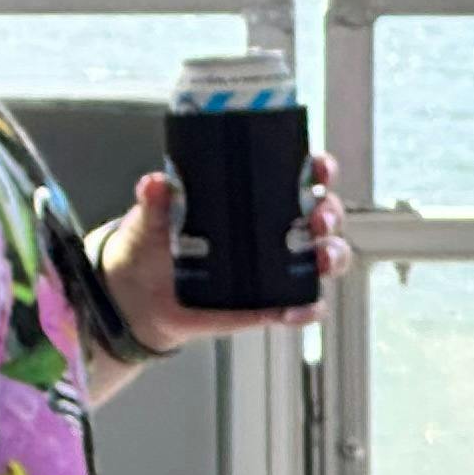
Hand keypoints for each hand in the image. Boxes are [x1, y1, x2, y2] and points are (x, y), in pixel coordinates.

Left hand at [96, 148, 351, 356]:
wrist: (141, 294)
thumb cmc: (155, 243)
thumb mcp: (152, 218)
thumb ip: (155, 201)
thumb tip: (155, 183)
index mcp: (254, 197)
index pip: (297, 175)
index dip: (317, 168)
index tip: (319, 166)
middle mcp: (276, 228)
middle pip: (322, 214)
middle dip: (330, 212)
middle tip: (318, 216)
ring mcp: (279, 266)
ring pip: (325, 256)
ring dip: (332, 255)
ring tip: (320, 259)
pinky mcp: (272, 301)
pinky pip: (303, 305)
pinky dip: (307, 308)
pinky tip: (296, 308)